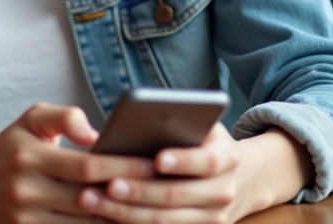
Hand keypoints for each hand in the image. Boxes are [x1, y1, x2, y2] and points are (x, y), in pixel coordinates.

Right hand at [0, 103, 155, 223]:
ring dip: (117, 218)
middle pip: (90, 199)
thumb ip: (65, 116)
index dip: (123, 167)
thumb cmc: (6, 149)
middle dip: (128, 195)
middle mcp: (28, 189)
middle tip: (162, 190)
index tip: (154, 164)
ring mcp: (26, 218)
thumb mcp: (29, 119)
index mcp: (31, 155)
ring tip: (149, 209)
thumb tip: (97, 133)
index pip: (87, 165)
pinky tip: (118, 221)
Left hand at [76, 125, 313, 223]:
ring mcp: (212, 219)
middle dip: (139, 190)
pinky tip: (103, 215)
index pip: (206, 161)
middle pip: (177, 195)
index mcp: (227, 158)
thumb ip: (181, 123)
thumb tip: (142, 119)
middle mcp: (224, 192)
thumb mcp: (203, 127)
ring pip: (164, 220)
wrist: (239, 178)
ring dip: (125, 212)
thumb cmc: (206, 143)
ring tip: (93, 199)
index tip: (157, 158)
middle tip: (108, 184)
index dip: (182, 161)